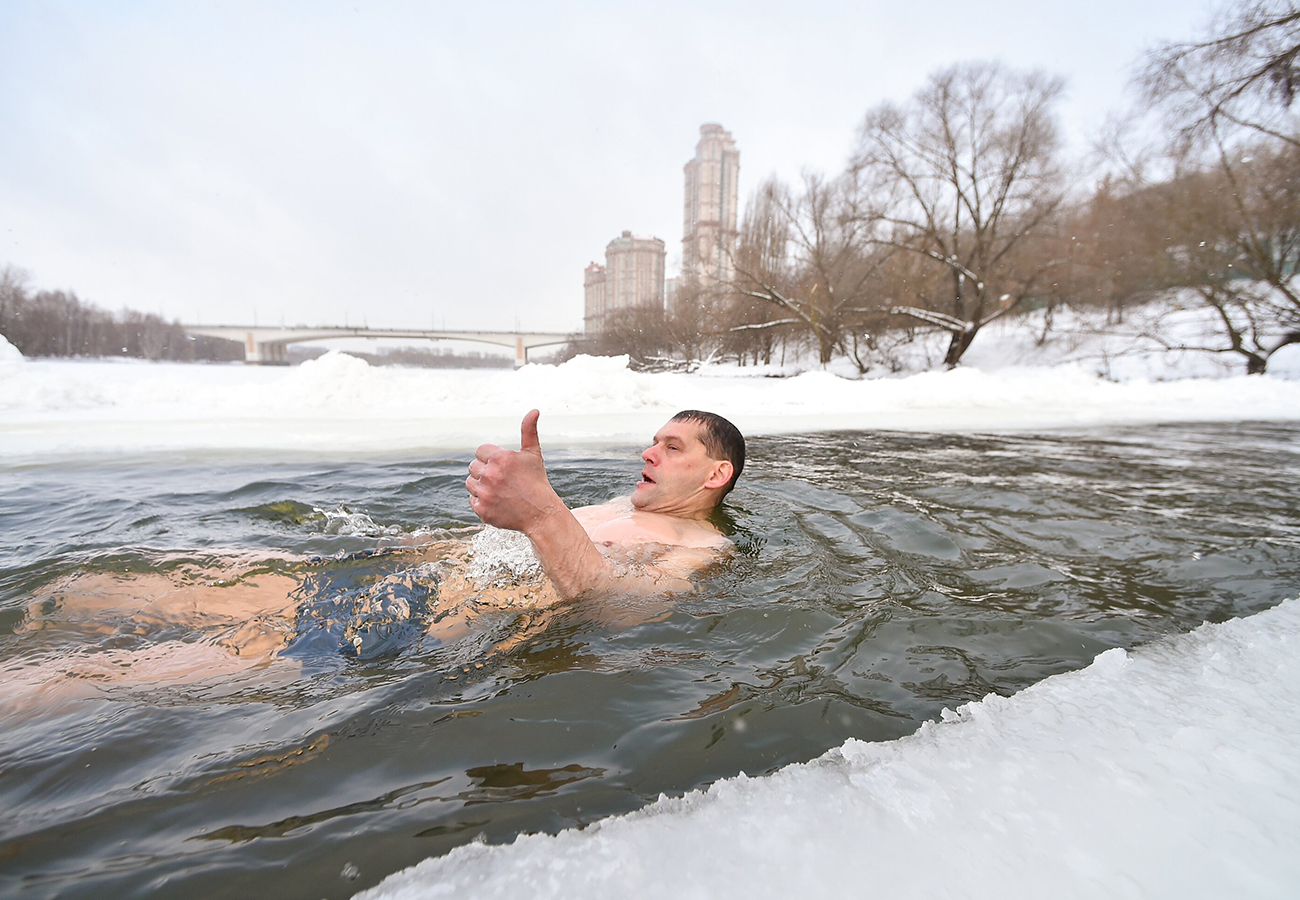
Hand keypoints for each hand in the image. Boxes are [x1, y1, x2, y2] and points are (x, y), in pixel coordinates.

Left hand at [465, 409, 561, 533]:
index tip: (503, 466)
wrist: (541, 514)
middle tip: (503, 480)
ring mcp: (485, 493)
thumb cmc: (537, 482)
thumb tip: (534, 410)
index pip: (480, 451)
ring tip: (500, 491)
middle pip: (473, 467)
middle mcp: (490, 474)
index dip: (491, 458)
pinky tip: (498, 502)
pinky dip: (483, 501)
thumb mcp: (533, 454)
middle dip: (485, 471)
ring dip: (481, 486)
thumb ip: (529, 431)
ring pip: (470, 483)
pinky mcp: (482, 510)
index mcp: (500, 458)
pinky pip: (472, 500)